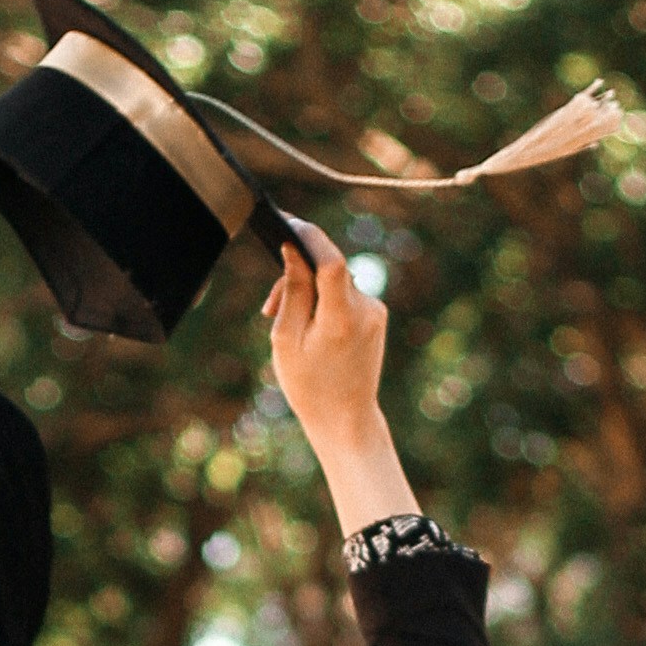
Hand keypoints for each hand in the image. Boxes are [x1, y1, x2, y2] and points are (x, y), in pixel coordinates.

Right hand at [259, 219, 414, 533]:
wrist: (346, 419)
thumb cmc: (309, 385)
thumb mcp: (286, 340)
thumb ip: (291, 291)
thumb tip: (294, 250)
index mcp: (340, 319)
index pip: (330, 260)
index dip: (309, 237)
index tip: (287, 225)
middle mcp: (365, 309)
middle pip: (328, 269)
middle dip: (297, 275)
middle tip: (268, 305)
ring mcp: (375, 312)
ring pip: (336, 281)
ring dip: (309, 291)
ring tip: (286, 323)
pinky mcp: (377, 315)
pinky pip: (345, 295)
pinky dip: (325, 303)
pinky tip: (310, 329)